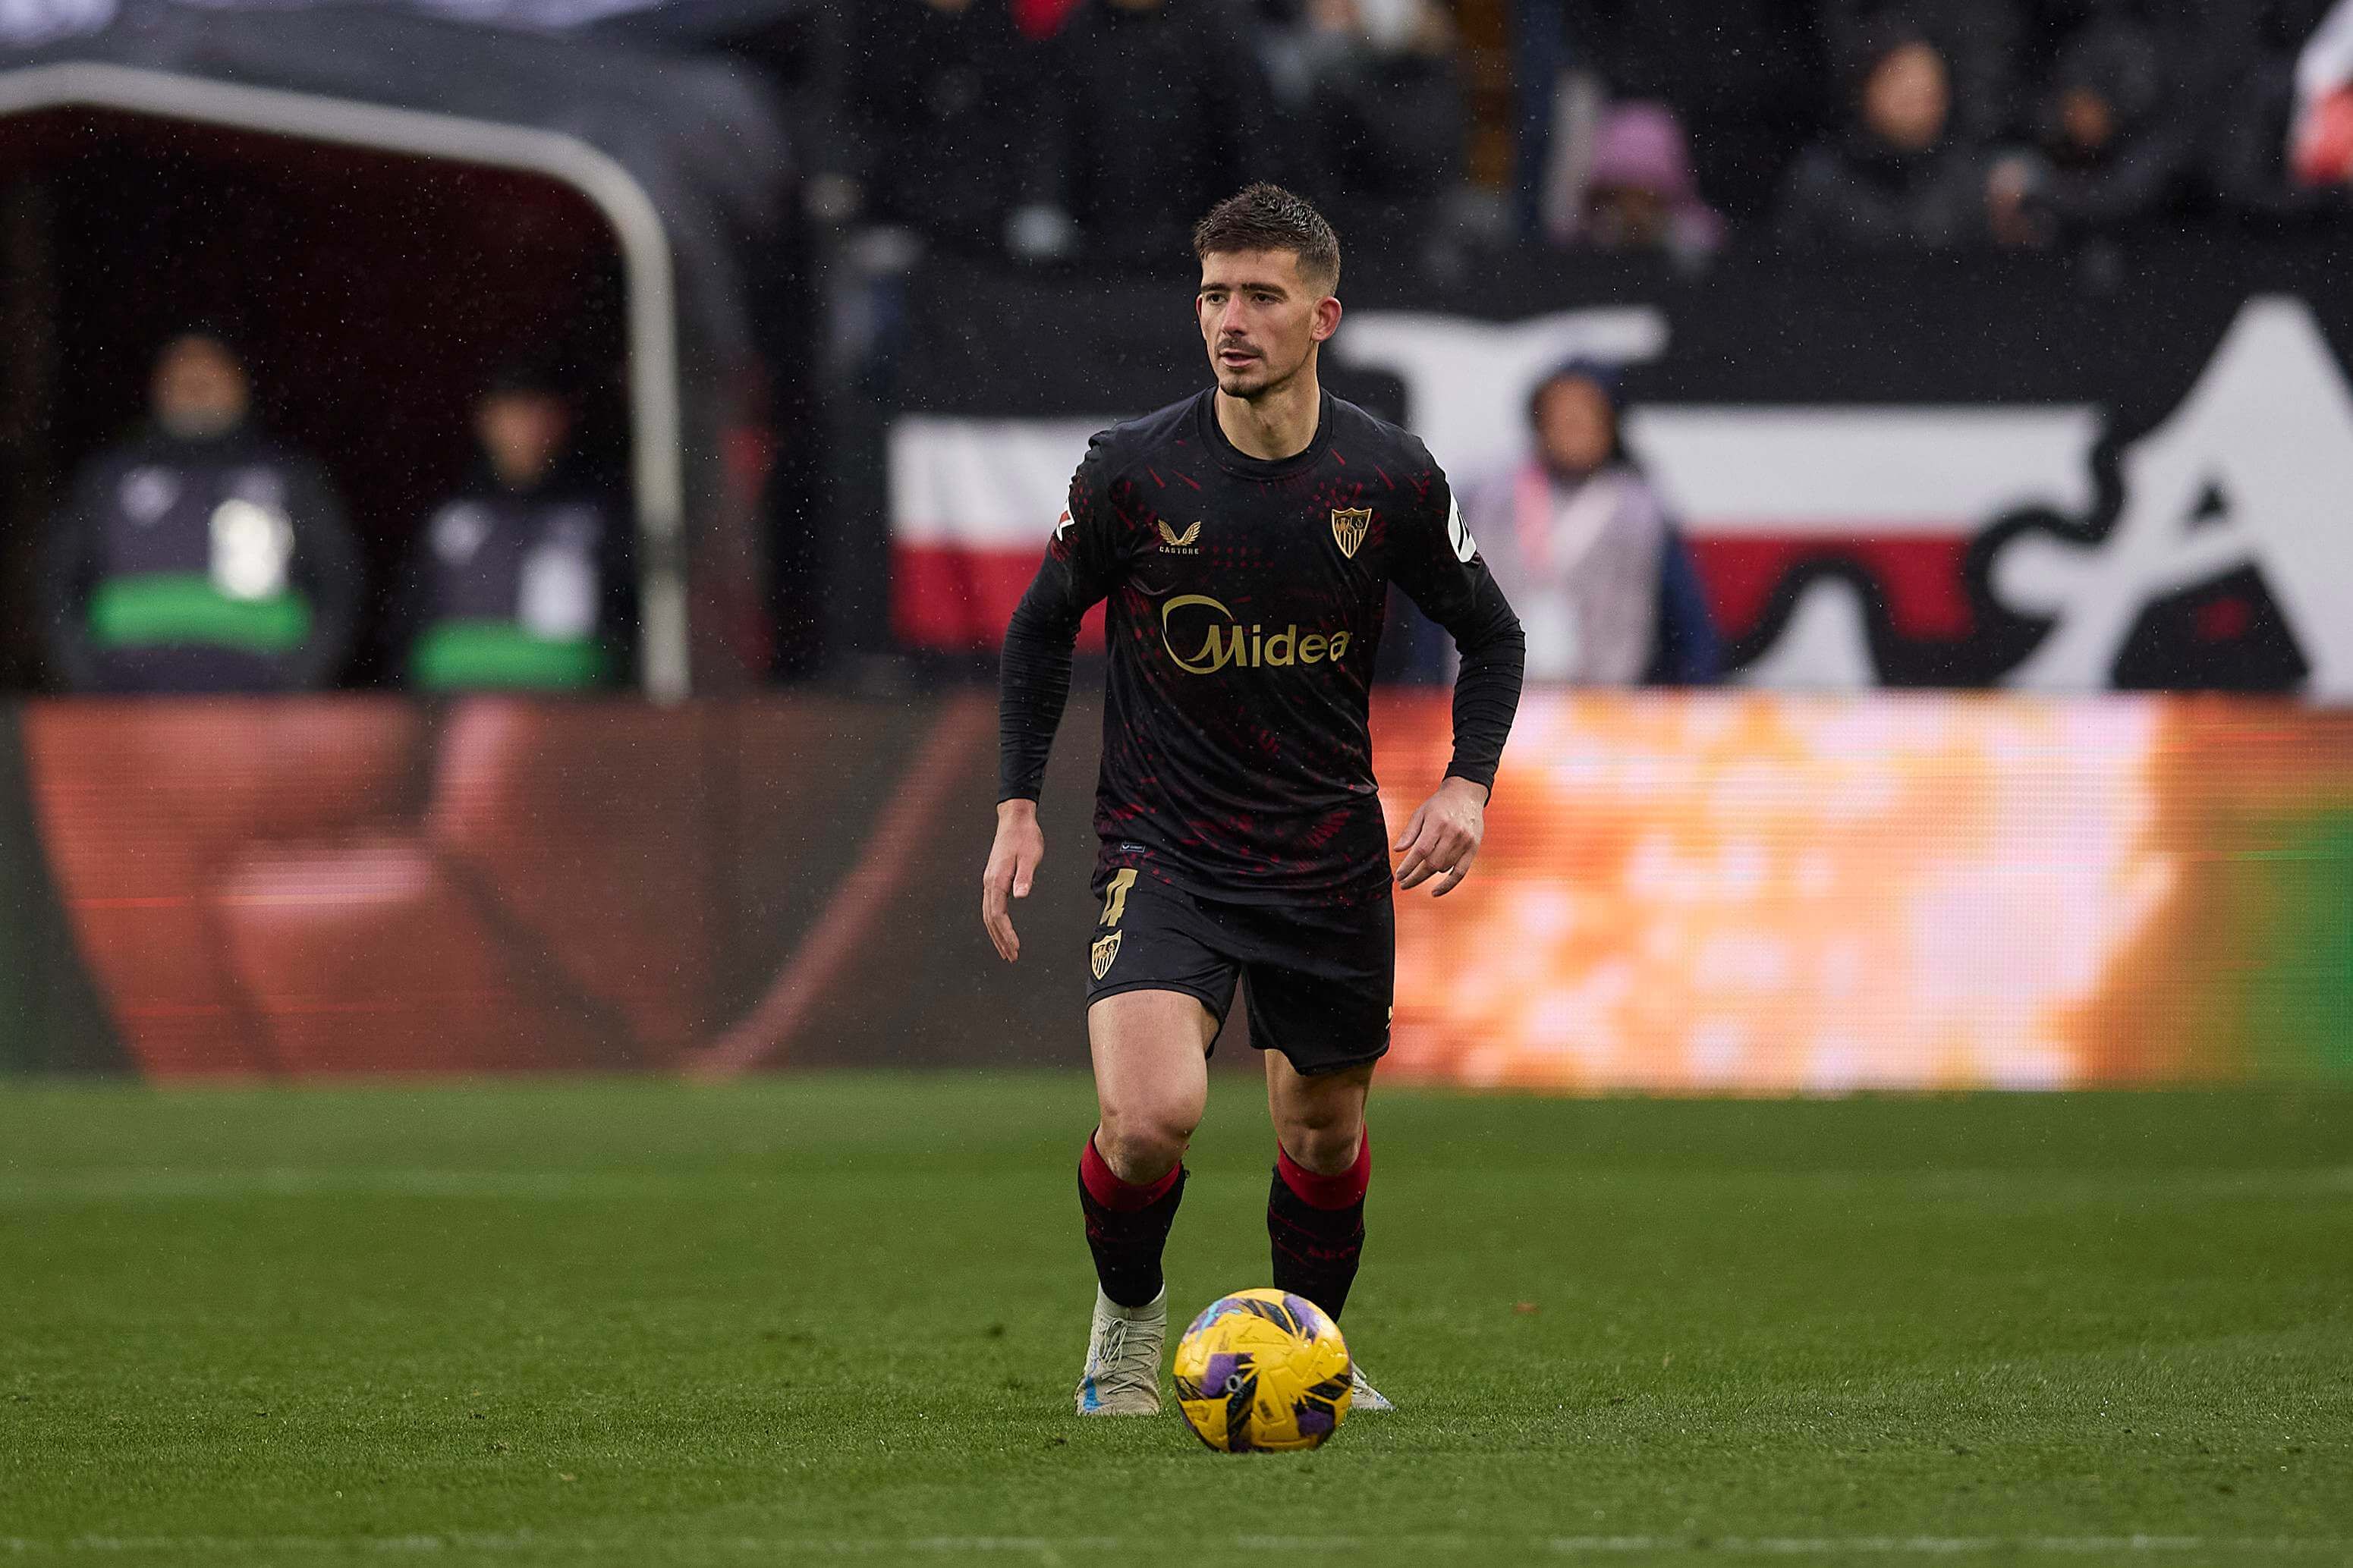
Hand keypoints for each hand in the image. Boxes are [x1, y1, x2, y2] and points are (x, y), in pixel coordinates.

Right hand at [982, 799, 1045, 961]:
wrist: (1014, 819)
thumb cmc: (1025, 836)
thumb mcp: (1030, 856)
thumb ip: (1025, 876)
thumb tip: (1021, 895)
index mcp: (997, 880)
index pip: (998, 915)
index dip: (1006, 934)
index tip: (1016, 947)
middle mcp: (989, 883)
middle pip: (990, 919)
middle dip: (1000, 940)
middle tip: (1011, 957)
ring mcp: (989, 881)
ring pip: (988, 914)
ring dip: (996, 934)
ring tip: (1006, 950)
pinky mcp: (993, 879)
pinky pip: (991, 906)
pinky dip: (996, 922)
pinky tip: (1002, 930)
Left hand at [1392, 775, 1486, 896]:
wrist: (1466, 794)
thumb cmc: (1440, 804)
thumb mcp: (1421, 812)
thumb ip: (1409, 832)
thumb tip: (1397, 850)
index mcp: (1438, 823)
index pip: (1421, 850)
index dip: (1408, 866)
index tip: (1399, 876)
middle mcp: (1453, 833)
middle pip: (1432, 863)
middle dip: (1415, 876)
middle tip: (1403, 883)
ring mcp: (1465, 842)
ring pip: (1443, 868)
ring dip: (1428, 874)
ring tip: (1418, 873)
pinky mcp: (1473, 849)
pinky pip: (1460, 873)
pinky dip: (1447, 885)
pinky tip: (1435, 892)